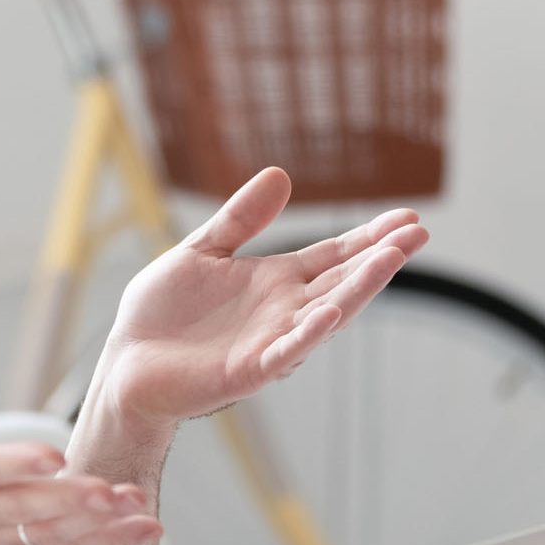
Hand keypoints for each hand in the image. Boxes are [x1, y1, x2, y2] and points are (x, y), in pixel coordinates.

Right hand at [0, 303, 161, 544]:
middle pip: (27, 507)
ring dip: (100, 525)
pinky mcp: (8, 541)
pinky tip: (146, 526)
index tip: (54, 456)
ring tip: (143, 512)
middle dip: (72, 502)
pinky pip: (60, 543)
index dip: (16, 463)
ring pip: (51, 532)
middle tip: (112, 492)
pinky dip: (104, 539)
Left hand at [96, 167, 429, 429]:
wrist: (127, 363)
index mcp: (274, 282)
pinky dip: (308, 334)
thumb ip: (240, 219)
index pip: (333, 256)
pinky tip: (332, 313)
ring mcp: (270, 342)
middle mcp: (283, 311)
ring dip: (358, 289)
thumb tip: (279, 175)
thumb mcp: (201, 251)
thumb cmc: (161, 314)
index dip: (369, 237)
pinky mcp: (248, 370)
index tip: (408, 218)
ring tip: (390, 260)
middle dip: (379, 258)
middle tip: (417, 233)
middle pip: (341, 281)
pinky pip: (285, 351)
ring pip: (325, 314)